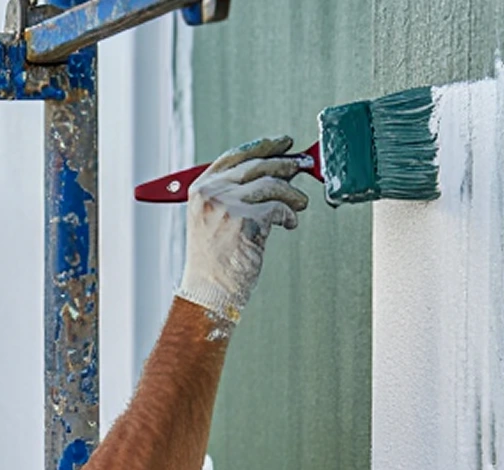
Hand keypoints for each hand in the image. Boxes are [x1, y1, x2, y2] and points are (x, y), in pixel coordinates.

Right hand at [175, 135, 309, 327]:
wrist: (209, 291)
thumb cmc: (215, 262)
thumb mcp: (214, 219)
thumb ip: (235, 194)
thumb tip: (274, 173)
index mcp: (201, 189)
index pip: (235, 156)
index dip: (263, 146)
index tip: (283, 144)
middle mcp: (212, 193)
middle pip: (257, 165)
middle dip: (286, 165)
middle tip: (302, 167)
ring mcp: (228, 206)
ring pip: (271, 185)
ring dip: (293, 193)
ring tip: (300, 204)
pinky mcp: (246, 221)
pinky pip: (278, 208)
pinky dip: (290, 214)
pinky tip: (290, 223)